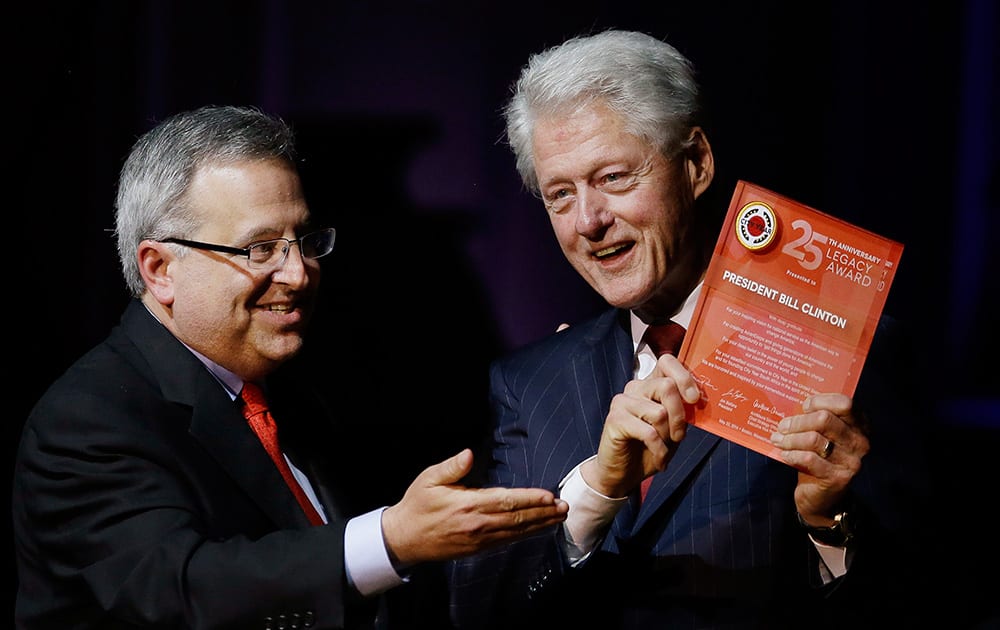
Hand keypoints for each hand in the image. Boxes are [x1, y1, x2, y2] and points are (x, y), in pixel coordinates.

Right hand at [381, 449, 567, 565]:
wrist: (404, 538)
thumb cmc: (417, 505)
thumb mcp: (428, 479)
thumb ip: (451, 467)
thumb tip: (469, 454)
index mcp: (468, 504)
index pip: (506, 501)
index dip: (530, 499)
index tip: (549, 496)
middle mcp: (477, 524)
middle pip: (517, 519)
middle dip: (543, 512)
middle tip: (564, 507)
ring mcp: (479, 539)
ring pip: (516, 532)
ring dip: (539, 525)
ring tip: (558, 518)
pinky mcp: (477, 549)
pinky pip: (506, 541)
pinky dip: (524, 535)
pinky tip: (537, 529)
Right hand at [582, 354, 700, 497]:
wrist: (625, 473)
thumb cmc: (650, 448)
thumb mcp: (673, 427)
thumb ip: (682, 409)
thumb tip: (697, 398)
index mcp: (650, 384)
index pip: (667, 361)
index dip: (684, 376)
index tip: (694, 398)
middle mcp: (635, 388)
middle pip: (667, 386)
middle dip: (679, 416)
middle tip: (678, 435)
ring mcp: (622, 402)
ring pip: (659, 412)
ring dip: (668, 436)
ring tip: (663, 448)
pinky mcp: (615, 420)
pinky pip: (648, 432)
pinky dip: (659, 450)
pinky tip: (659, 459)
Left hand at [769, 392, 869, 524]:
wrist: (822, 498)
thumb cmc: (819, 459)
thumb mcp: (821, 436)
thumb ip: (814, 419)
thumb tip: (790, 401)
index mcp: (859, 426)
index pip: (844, 403)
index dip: (820, 401)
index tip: (803, 406)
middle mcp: (860, 442)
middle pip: (825, 419)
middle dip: (798, 421)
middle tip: (782, 426)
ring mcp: (851, 461)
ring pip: (813, 439)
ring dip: (790, 438)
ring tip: (777, 439)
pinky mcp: (839, 478)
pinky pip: (809, 459)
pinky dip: (792, 454)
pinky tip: (784, 454)